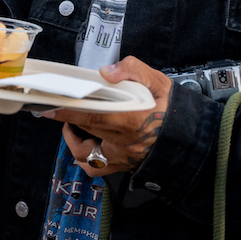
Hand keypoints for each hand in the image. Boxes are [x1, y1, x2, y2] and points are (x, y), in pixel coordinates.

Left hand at [44, 56, 172, 176]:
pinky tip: (85, 143)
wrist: (192, 139)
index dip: (66, 111)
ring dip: (72, 140)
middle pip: (84, 130)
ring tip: (71, 124)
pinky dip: (84, 158)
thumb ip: (133, 70)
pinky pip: (96, 168)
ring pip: (85, 155)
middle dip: (67, 118)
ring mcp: (122, 157)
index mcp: (131, 121)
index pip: (91, 116)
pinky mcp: (123, 166)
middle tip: (58, 105)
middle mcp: (123, 143)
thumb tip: (107, 72)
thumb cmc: (175, 110)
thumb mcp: (159, 82)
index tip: (48, 104)